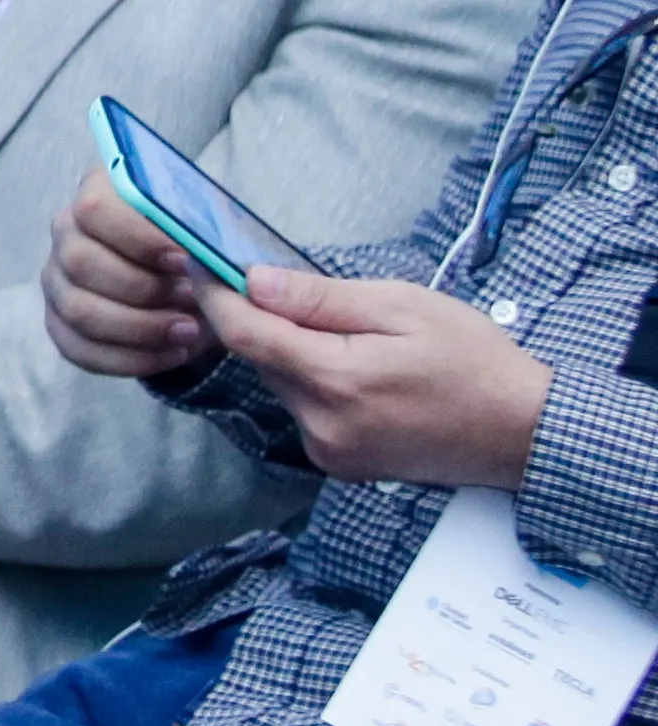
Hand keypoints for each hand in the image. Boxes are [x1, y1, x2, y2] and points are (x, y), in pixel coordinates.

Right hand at [43, 179, 213, 376]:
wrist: (195, 284)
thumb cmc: (200, 251)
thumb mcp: (210, 230)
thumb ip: (204, 233)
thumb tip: (201, 258)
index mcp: (99, 192)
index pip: (94, 209)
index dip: (138, 239)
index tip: (184, 261)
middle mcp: (67, 231)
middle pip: (80, 262)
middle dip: (143, 290)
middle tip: (192, 302)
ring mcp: (57, 278)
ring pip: (79, 310)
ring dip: (140, 328)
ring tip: (188, 331)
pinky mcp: (60, 322)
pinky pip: (79, 349)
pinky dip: (131, 359)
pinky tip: (172, 354)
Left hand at [193, 264, 553, 488]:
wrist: (526, 432)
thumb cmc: (475, 361)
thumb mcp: (403, 307)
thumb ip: (321, 298)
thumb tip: (254, 282)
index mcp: (337, 381)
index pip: (245, 334)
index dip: (215, 294)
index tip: (199, 262)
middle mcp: (323, 425)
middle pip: (263, 359)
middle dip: (264, 319)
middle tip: (288, 287)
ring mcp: (331, 451)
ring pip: (282, 384)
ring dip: (293, 352)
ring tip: (346, 333)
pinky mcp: (342, 464)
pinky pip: (305, 410)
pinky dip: (314, 381)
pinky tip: (355, 368)